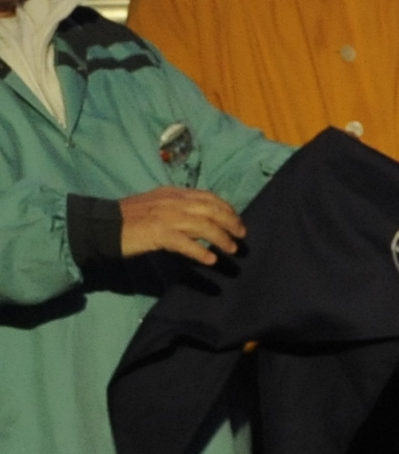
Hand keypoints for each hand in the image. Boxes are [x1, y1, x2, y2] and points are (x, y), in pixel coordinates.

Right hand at [118, 187, 247, 264]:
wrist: (102, 224)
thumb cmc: (129, 218)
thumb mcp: (158, 206)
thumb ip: (179, 210)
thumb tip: (203, 223)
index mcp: (173, 193)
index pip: (208, 197)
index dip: (226, 208)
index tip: (237, 220)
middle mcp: (173, 202)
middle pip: (212, 209)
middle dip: (231, 222)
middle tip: (241, 235)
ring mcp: (166, 217)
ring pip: (204, 225)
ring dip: (222, 238)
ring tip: (232, 250)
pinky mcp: (158, 233)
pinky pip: (185, 243)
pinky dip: (200, 252)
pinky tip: (210, 260)